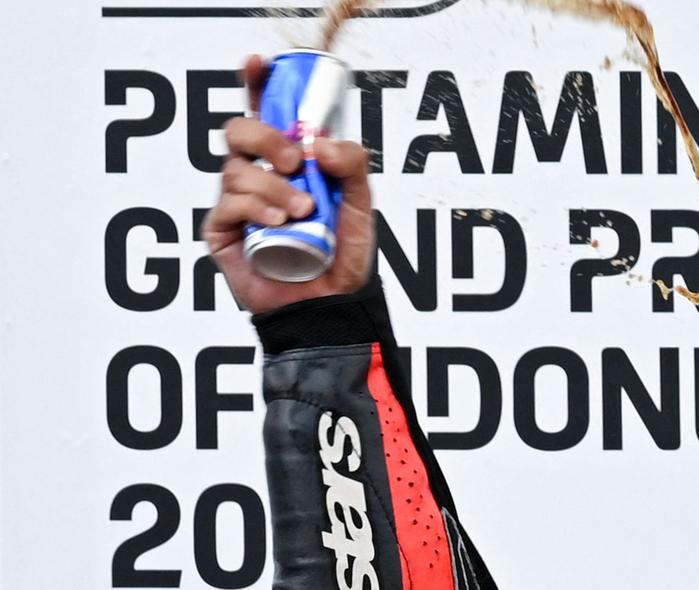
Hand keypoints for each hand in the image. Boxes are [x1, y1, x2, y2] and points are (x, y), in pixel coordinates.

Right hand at [202, 55, 374, 314]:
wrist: (332, 302)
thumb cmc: (342, 254)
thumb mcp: (361, 203)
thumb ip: (350, 164)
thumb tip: (316, 142)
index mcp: (289, 161)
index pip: (267, 112)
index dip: (257, 84)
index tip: (256, 64)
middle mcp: (259, 175)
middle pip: (238, 130)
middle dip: (265, 137)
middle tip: (295, 160)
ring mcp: (237, 201)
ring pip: (235, 168)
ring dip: (272, 186)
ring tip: (301, 211)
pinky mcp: (223, 230)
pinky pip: (228, 203)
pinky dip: (257, 208)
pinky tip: (278, 222)